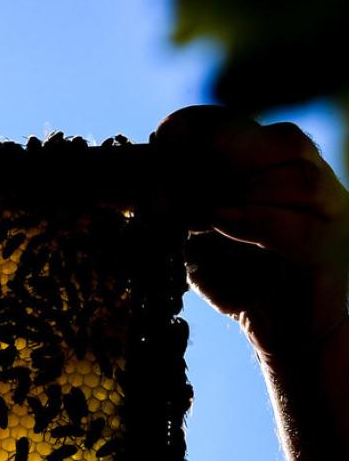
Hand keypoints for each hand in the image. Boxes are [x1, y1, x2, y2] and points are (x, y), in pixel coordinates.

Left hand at [151, 105, 348, 357]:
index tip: (160, 138)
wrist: (284, 334)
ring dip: (242, 186)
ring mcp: (326, 213)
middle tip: (180, 167)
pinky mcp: (325, 251)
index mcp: (274, 168)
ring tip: (201, 208)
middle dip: (225, 146)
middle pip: (281, 140)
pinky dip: (254, 220)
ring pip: (298, 176)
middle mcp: (307, 182)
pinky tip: (221, 222)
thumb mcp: (195, 238)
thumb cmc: (239, 281)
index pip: (245, 125)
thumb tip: (133, 187)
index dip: (200, 125)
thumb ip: (175, 210)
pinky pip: (295, 225)